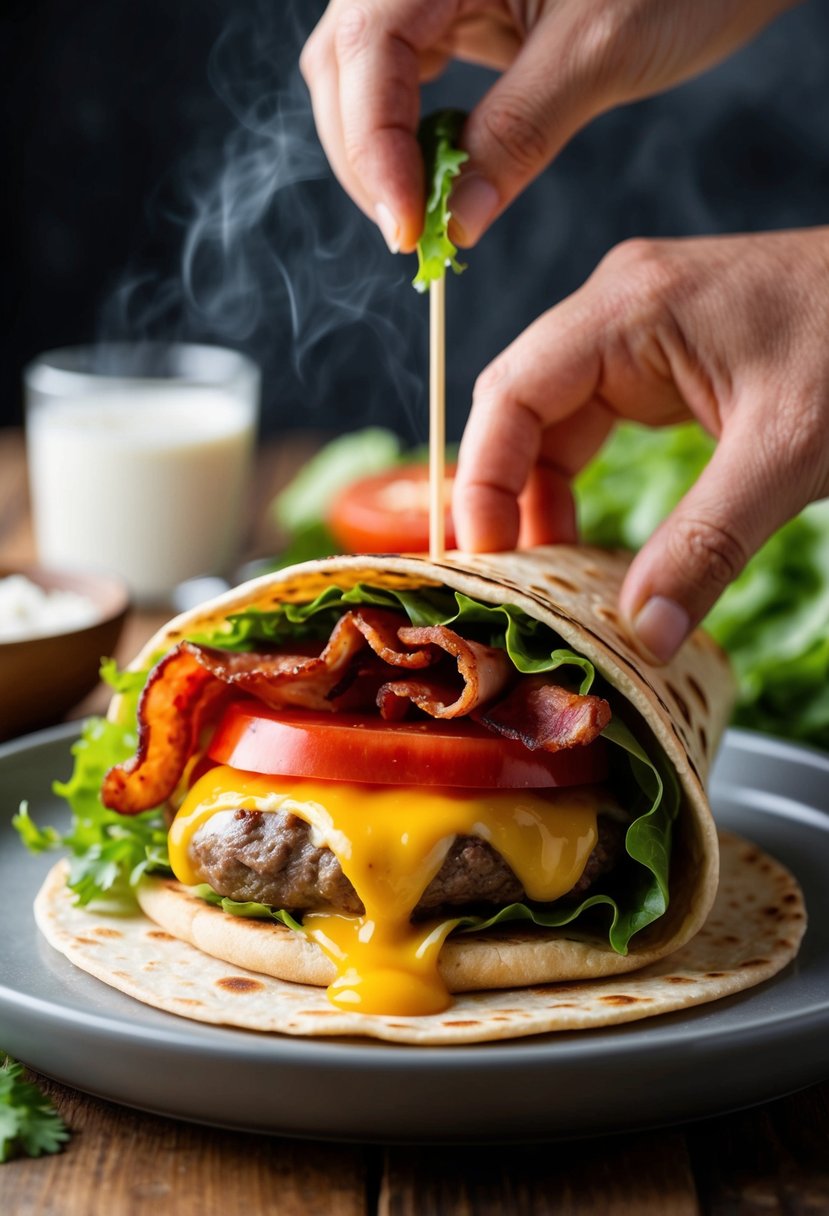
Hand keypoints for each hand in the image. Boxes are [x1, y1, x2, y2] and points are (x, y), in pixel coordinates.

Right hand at [300, 0, 793, 251]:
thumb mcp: (598, 52)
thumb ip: (517, 135)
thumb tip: (456, 224)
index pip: (366, 50)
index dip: (373, 146)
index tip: (406, 228)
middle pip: (346, 64)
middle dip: (368, 157)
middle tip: (412, 235)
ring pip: (362, 74)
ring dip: (381, 151)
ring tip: (423, 212)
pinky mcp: (457, 9)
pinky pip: (404, 75)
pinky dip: (409, 133)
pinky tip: (438, 171)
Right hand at [452, 228, 828, 660]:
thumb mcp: (788, 452)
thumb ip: (707, 545)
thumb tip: (644, 636)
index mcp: (629, 307)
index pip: (510, 394)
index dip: (481, 480)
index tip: (486, 561)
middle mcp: (619, 308)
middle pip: (519, 409)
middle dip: (505, 498)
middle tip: (506, 583)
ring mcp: (642, 330)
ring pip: (553, 422)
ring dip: (541, 500)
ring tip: (549, 578)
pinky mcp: (667, 357)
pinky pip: (596, 424)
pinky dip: (581, 485)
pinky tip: (592, 542)